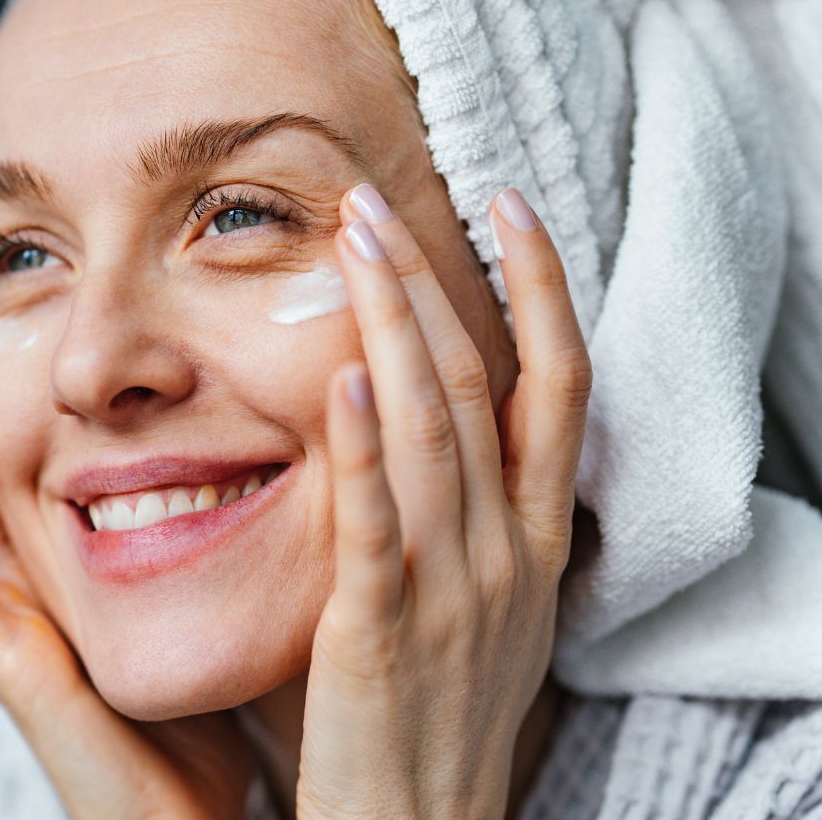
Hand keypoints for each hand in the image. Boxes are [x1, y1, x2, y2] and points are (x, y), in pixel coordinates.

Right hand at [0, 274, 258, 819]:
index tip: (16, 302)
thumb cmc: (215, 707)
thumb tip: (253, 441)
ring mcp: (14, 622)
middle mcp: (36, 583)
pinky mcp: (13, 664)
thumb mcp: (212, 592)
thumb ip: (214, 524)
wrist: (204, 819)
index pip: (35, 453)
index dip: (18, 380)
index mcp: (80, 563)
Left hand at [295, 185, 590, 819]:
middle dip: (430, 281)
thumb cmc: (450, 701)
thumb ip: (480, 502)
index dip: (545, 288)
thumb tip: (439, 402)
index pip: (560, 384)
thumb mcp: (494, 595)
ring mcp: (449, 587)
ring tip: (354, 243)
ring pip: (434, 429)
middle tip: (376, 204)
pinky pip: (376, 525)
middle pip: (482, 382)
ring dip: (395, 326)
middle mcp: (505, 547)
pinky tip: (345, 378)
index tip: (512, 206)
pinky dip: (362, 448)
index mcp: (535, 534)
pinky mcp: (379, 630)